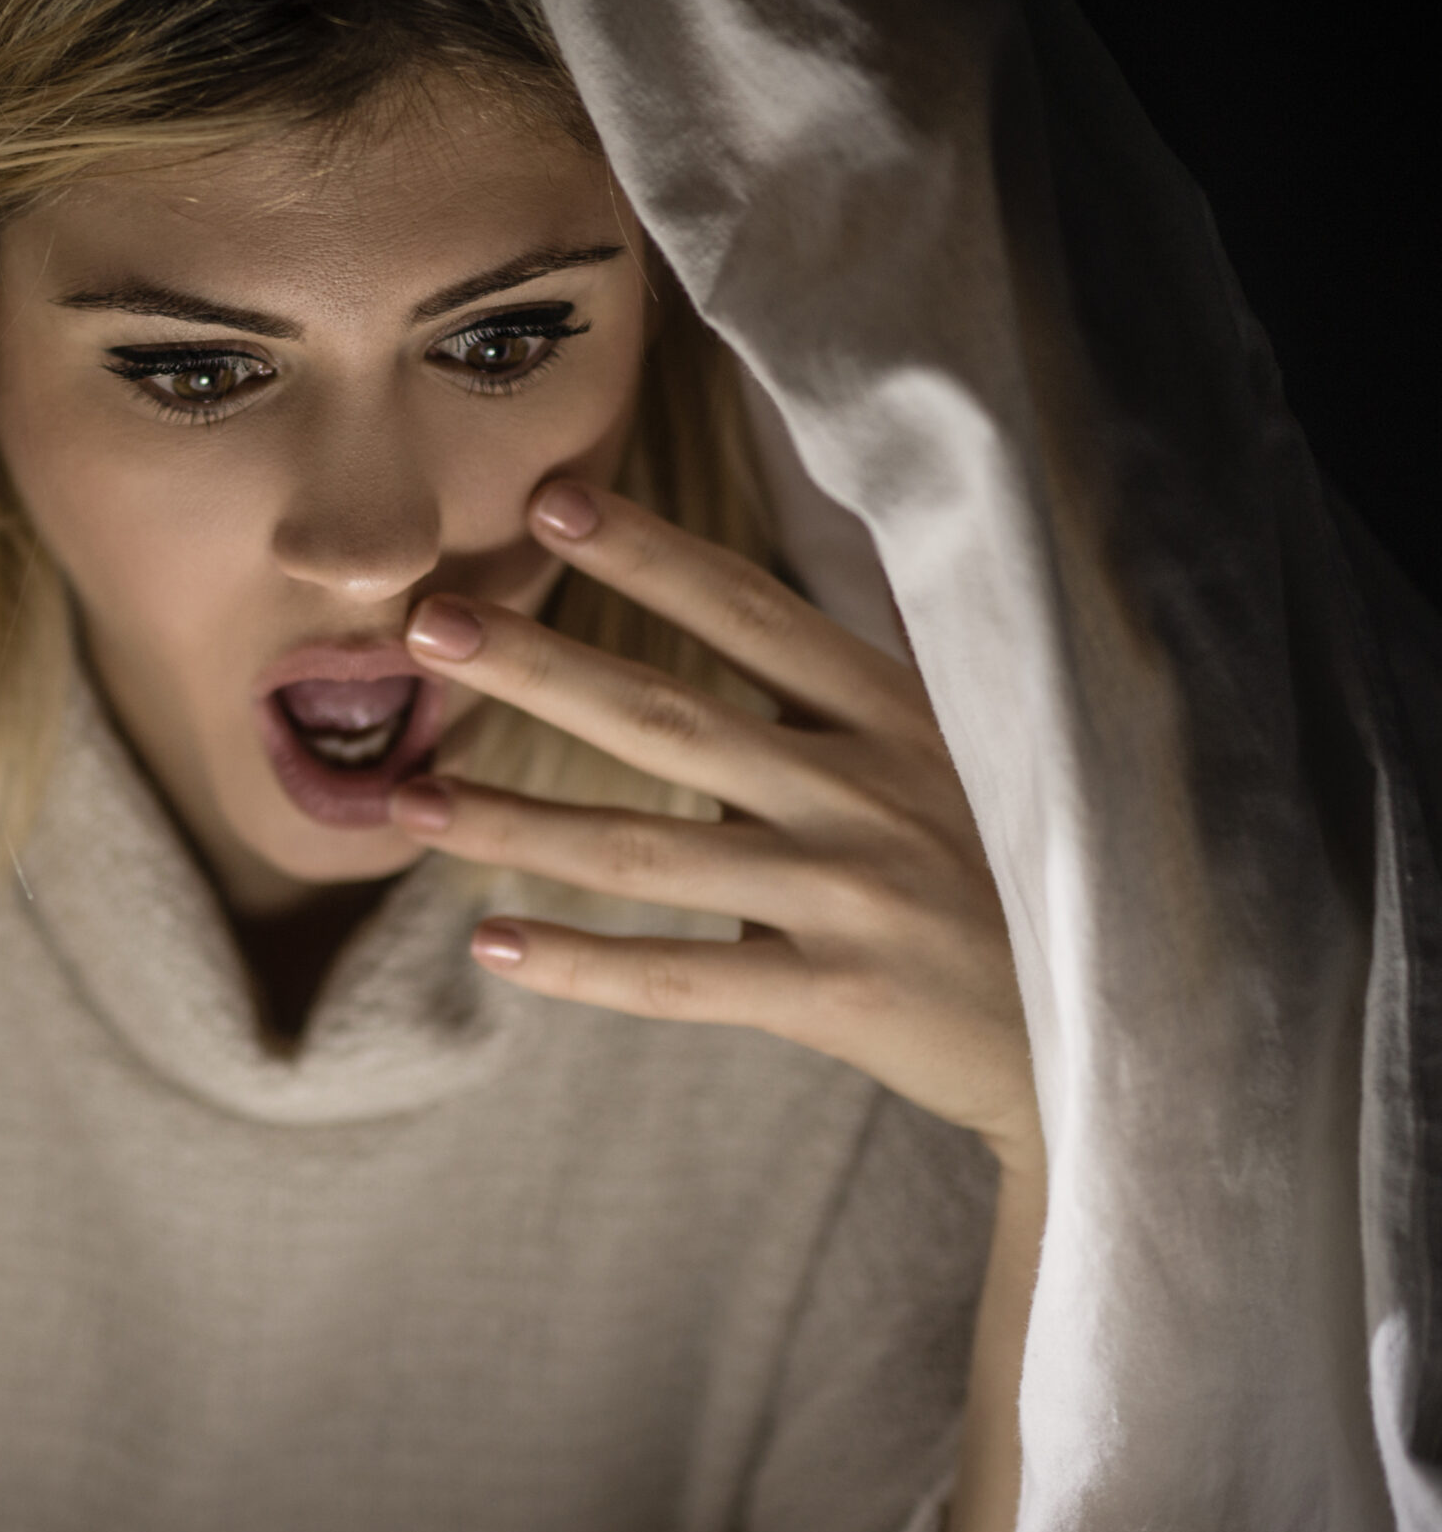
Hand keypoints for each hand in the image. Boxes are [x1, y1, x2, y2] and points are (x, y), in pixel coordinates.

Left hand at [392, 479, 1039, 1176]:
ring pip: (648, 851)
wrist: (1124, 1032)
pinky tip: (490, 942)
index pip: (751, 611)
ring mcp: (853, 893)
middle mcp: (868, 787)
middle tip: (426, 625)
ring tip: (406, 799)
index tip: (551, 500)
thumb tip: (706, 637)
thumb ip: (841, 703)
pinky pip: (682, 979)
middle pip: (669, 718)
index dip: (647, 554)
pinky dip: (582, 963)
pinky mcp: (841, 996)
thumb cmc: (1020, 874)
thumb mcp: (962, 752)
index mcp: (899, 709)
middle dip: (540, 667)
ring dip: (515, 823)